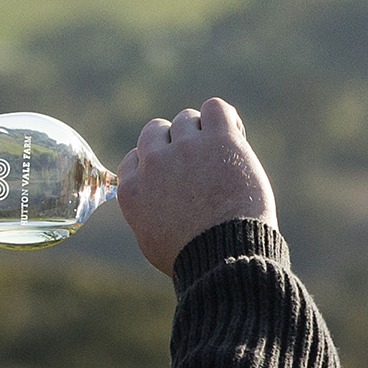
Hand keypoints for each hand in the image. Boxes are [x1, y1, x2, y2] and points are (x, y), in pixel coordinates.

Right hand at [114, 99, 275, 275]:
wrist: (226, 257)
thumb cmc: (195, 259)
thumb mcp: (152, 241)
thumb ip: (144, 212)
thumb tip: (149, 203)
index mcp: (132, 188)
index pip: (135, 157)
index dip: (157, 164)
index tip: (176, 179)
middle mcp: (154, 162)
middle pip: (156, 131)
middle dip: (175, 144)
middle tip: (200, 168)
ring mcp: (185, 148)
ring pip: (186, 119)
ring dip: (202, 133)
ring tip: (221, 157)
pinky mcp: (219, 140)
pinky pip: (215, 108)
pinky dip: (223, 116)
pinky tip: (235, 133)